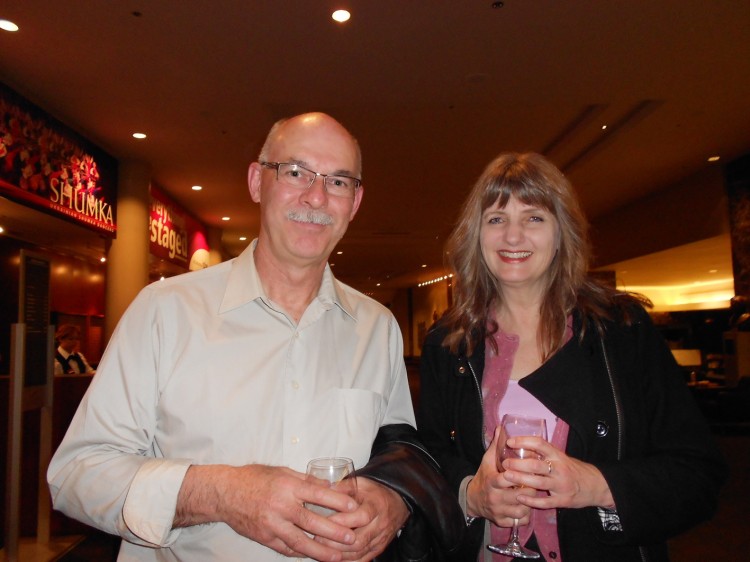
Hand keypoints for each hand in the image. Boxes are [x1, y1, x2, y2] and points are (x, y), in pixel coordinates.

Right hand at [175, 464, 357, 560]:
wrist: (225, 493)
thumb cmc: (255, 478)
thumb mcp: (282, 472)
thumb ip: (306, 480)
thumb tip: (330, 486)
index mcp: (287, 486)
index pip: (317, 494)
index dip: (336, 501)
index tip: (353, 506)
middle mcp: (280, 506)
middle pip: (311, 522)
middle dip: (334, 531)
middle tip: (351, 538)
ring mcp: (272, 525)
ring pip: (300, 541)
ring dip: (320, 551)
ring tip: (337, 557)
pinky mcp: (264, 538)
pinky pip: (286, 549)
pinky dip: (301, 553)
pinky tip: (314, 557)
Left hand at [319, 476, 409, 560]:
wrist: (397, 503)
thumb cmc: (376, 493)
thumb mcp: (362, 484)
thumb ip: (344, 486)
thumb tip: (325, 488)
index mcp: (376, 506)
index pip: (361, 517)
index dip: (341, 521)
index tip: (323, 520)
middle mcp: (380, 525)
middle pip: (359, 540)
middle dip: (336, 542)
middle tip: (317, 539)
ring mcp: (380, 539)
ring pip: (359, 553)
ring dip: (339, 554)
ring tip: (321, 550)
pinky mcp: (378, 549)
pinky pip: (362, 560)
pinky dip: (347, 561)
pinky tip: (333, 558)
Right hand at [465, 427, 533, 526]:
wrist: (473, 499)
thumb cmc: (484, 477)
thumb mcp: (487, 461)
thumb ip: (495, 445)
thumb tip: (501, 428)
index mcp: (491, 482)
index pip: (506, 479)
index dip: (518, 475)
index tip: (527, 469)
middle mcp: (495, 498)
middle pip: (519, 495)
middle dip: (529, 489)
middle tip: (535, 482)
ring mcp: (499, 511)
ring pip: (522, 510)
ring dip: (530, 503)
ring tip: (532, 494)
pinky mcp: (502, 522)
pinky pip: (520, 521)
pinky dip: (526, 515)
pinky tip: (527, 506)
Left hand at [501, 437, 614, 509]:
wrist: (595, 485)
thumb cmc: (572, 469)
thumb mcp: (559, 457)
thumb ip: (541, 453)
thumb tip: (518, 444)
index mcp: (557, 455)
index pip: (540, 444)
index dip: (524, 441)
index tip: (509, 442)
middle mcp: (559, 468)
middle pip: (536, 465)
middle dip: (518, 464)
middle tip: (504, 464)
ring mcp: (561, 485)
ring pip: (539, 482)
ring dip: (521, 479)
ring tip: (506, 477)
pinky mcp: (563, 500)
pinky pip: (545, 501)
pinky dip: (531, 500)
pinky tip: (520, 497)